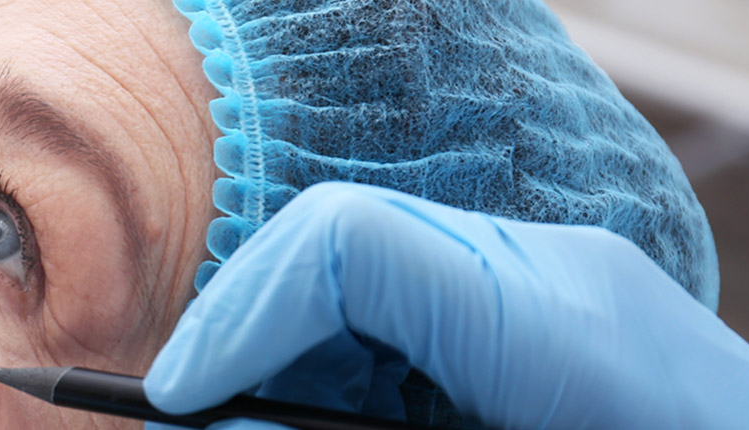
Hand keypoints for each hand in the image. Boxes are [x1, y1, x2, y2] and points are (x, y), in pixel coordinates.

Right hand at [143, 182, 748, 428]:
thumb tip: (232, 419)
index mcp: (557, 325)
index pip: (347, 246)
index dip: (238, 316)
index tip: (180, 403)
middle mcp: (560, 279)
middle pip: (342, 258)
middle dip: (254, 345)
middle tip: (203, 421)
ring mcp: (568, 290)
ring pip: (371, 287)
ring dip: (302, 366)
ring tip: (273, 420)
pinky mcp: (565, 319)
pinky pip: (422, 317)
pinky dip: (360, 376)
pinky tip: (359, 420)